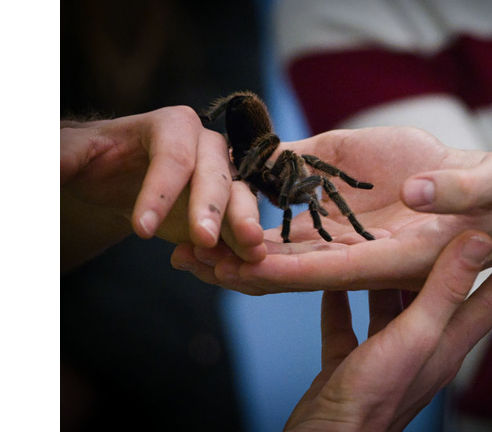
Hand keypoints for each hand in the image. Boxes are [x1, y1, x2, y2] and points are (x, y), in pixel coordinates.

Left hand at [61, 106, 265, 270]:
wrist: (115, 179)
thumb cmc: (95, 158)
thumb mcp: (73, 154)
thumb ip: (62, 158)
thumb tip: (50, 167)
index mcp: (172, 124)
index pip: (173, 155)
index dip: (160, 192)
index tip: (139, 231)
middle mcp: (206, 147)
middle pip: (216, 174)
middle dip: (212, 208)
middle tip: (203, 240)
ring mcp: (221, 177)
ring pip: (239, 196)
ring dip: (244, 223)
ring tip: (250, 252)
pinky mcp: (227, 207)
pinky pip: (240, 224)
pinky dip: (241, 245)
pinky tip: (243, 266)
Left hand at [171, 127, 491, 292]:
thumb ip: (462, 193)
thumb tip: (416, 194)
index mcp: (410, 258)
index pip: (335, 273)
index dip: (283, 272)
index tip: (232, 267)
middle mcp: (384, 254)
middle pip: (304, 266)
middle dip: (247, 264)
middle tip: (189, 257)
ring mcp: (378, 234)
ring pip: (306, 247)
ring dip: (254, 245)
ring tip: (201, 239)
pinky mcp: (378, 210)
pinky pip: (324, 217)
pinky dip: (286, 217)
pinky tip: (254, 213)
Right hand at [284, 231, 491, 430]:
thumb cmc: (377, 394)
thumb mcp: (418, 333)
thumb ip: (446, 288)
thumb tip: (477, 241)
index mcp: (445, 347)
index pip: (483, 309)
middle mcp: (419, 353)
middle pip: (437, 305)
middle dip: (443, 274)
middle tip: (448, 242)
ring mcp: (384, 361)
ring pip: (391, 314)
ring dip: (389, 286)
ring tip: (385, 253)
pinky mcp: (350, 367)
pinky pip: (349, 328)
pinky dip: (343, 306)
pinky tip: (334, 287)